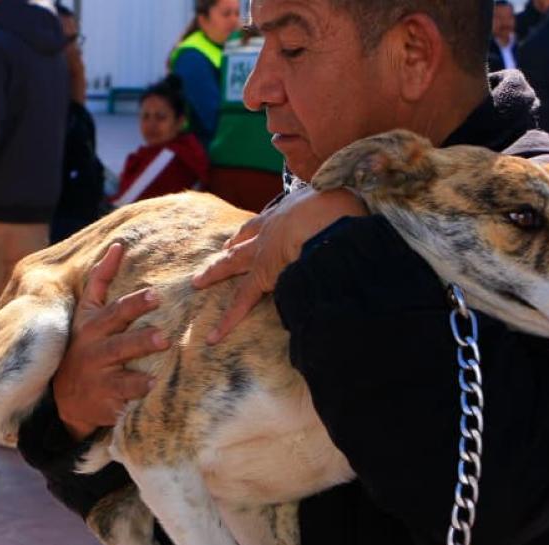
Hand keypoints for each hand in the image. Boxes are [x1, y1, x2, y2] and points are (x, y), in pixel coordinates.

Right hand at [53, 243, 169, 440]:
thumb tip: (119, 245)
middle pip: (114, 324)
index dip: (123, 291)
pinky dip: (139, 386)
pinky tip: (155, 384)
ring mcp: (97, 370)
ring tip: (163, 341)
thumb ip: (100, 281)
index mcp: (90, 323)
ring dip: (140, 346)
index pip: (103, 301)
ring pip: (119, 355)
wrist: (68, 400)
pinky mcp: (105, 395)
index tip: (152, 291)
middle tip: (159, 304)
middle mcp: (91, 344)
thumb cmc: (86, 348)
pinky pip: (123, 390)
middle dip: (136, 311)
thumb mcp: (87, 315)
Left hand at [192, 189, 365, 343]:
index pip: (267, 222)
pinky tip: (213, 336)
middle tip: (220, 253)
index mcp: (290, 212)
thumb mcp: (341, 203)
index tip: (247, 234)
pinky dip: (227, 321)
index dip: (256, 229)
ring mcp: (263, 253)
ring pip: (231, 263)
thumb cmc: (344, 208)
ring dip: (214, 272)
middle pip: (243, 240)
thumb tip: (351, 218)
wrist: (334, 218)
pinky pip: (241, 302)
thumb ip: (340, 213)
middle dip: (230, 248)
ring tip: (197, 282)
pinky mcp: (263, 276)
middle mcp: (271, 230)